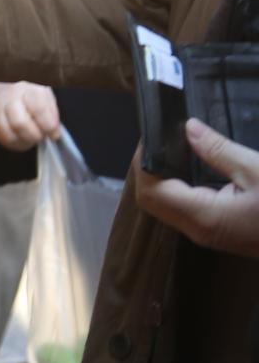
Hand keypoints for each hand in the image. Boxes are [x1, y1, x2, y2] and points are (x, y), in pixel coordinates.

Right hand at [0, 82, 60, 150]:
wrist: (0, 92)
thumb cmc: (28, 97)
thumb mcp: (45, 97)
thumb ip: (52, 114)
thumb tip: (54, 133)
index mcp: (29, 90)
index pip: (38, 109)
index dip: (49, 125)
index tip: (54, 134)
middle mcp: (11, 99)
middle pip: (20, 123)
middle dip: (34, 136)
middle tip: (41, 136)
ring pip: (10, 135)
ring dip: (24, 141)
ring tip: (31, 138)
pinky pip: (3, 140)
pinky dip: (15, 143)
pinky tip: (21, 138)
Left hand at [135, 118, 258, 257]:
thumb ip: (219, 150)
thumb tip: (188, 128)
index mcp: (204, 217)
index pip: (150, 191)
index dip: (143, 163)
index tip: (151, 136)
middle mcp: (199, 230)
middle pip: (152, 201)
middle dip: (148, 169)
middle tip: (159, 137)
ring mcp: (208, 234)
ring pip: (166, 206)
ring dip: (162, 178)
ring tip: (171, 146)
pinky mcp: (219, 231)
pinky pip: (185, 209)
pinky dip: (179, 187)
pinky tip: (189, 165)